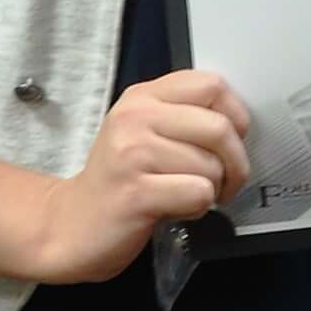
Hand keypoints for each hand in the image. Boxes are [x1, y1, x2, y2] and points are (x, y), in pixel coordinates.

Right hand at [30, 70, 250, 282]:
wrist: (71, 226)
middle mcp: (135, 118)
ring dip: (212, 190)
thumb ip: (185, 116)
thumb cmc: (119, 181)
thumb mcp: (145, 132)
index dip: (236, 115)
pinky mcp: (135, 192)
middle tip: (224, 181)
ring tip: (184, 194)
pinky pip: (198, 194)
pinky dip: (198, 209)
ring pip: (212, 166)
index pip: (212, 84)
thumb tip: (239, 122)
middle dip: (235, 162)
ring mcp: (132, 154)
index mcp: (143, 97)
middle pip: (220, 127)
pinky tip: (174, 208)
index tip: (232, 139)